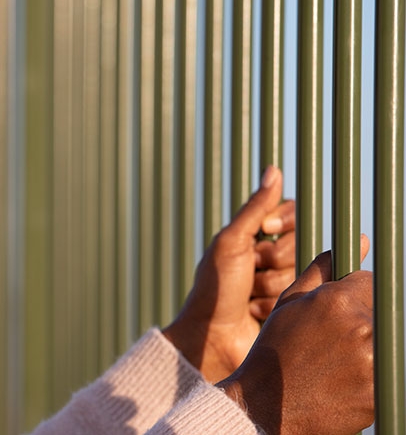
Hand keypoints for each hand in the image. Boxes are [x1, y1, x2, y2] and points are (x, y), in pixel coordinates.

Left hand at [163, 166, 295, 381]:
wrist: (209, 337)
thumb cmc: (214, 288)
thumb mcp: (232, 242)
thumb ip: (256, 208)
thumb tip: (273, 169)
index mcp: (250, 238)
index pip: (289, 215)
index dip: (283, 223)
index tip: (267, 230)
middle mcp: (265, 259)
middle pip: (296, 245)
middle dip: (271, 260)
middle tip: (248, 271)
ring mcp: (276, 285)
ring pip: (298, 273)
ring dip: (269, 285)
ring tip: (246, 296)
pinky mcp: (284, 308)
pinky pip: (297, 297)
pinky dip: (272, 304)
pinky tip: (253, 312)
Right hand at [218, 237, 373, 434]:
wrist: (265, 407)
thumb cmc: (273, 352)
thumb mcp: (287, 305)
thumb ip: (320, 272)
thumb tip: (352, 244)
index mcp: (339, 300)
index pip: (369, 283)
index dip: (353, 295)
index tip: (339, 312)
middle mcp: (363, 327)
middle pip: (378, 312)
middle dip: (359, 323)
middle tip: (330, 344)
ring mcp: (374, 362)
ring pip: (383, 344)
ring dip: (365, 351)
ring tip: (332, 365)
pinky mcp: (380, 392)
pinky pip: (383, 376)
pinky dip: (366, 379)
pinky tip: (339, 384)